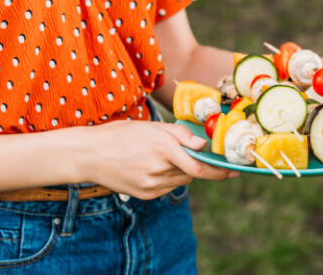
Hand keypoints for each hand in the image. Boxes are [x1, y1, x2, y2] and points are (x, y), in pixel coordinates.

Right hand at [79, 120, 236, 199]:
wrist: (89, 155)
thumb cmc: (122, 135)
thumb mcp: (152, 127)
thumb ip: (181, 135)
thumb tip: (204, 145)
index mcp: (162, 147)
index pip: (198, 166)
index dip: (218, 170)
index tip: (233, 171)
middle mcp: (157, 169)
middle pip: (191, 174)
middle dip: (197, 165)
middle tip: (198, 158)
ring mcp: (150, 185)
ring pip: (180, 181)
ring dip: (182, 171)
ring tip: (162, 157)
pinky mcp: (144, 195)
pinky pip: (167, 187)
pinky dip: (168, 178)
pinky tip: (151, 167)